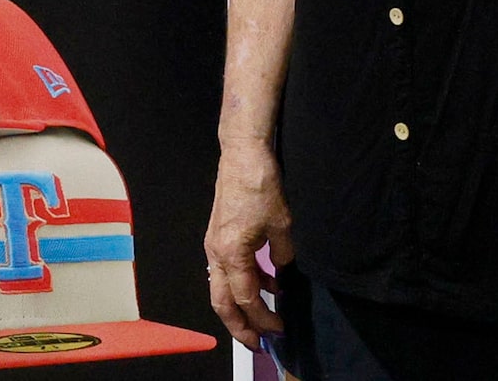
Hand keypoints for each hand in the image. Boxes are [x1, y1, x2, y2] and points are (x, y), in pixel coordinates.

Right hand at [203, 142, 292, 349]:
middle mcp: (216, 253)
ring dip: (241, 306)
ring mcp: (214, 244)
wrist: (242, 153)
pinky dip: (244, 282)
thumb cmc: (260, 185)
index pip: (246, 298)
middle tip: (258, 344)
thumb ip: (282, 254)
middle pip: (222, 302)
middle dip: (239, 327)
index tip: (279, 329)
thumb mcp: (282, 224)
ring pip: (222, 288)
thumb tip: (282, 271)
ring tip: (264, 317)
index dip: (262, 317)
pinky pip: (228, 270)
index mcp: (230, 253)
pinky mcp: (218, 235)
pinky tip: (267, 281)